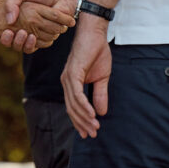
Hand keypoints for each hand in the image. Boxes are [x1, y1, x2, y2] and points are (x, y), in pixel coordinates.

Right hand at [0, 0, 77, 50]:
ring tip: (22, 33)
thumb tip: (9, 21)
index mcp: (15, 17)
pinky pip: (34, 47)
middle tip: (8, 32)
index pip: (1, 29)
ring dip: (18, 43)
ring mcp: (33, 33)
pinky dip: (31, 44)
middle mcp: (22, 27)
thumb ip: (12, 2)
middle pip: (9, 41)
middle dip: (6, 40)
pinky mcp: (44, 39)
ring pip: (20, 46)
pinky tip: (31, 37)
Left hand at [61, 15, 110, 137]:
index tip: (88, 133)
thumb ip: (99, 94)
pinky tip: (92, 114)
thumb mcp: (102, 77)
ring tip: (95, 127)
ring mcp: (68, 77)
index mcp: (71, 83)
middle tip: (93, 134)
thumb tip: (101, 112)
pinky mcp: (73, 72)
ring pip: (74, 103)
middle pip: (72, 109)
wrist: (95, 33)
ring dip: (85, 117)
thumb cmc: (97, 52)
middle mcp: (66, 81)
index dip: (80, 121)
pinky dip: (84, 105)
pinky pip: (77, 93)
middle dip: (82, 123)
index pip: (73, 107)